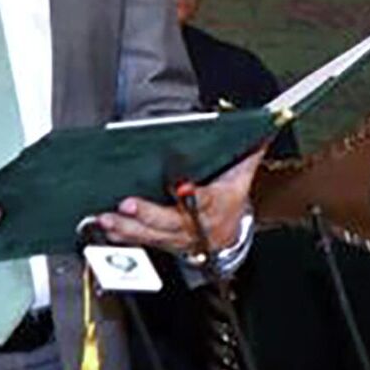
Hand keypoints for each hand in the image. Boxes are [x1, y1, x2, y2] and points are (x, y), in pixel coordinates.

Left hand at [95, 148, 263, 254]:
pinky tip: (107, 229)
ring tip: (107, 219)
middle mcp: (195, 226)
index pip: (205, 202)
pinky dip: (123, 236)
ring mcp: (177, 237)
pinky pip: (142, 241)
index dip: (192, 197)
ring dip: (128, 229)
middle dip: (148, 215)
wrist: (229, 235)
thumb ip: (248, 151)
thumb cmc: (229, 199)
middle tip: (127, 205)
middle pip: (171, 223)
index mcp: (215, 206)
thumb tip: (263, 128)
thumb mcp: (242, 175)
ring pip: (152, 236)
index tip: (181, 188)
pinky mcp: (162, 242)